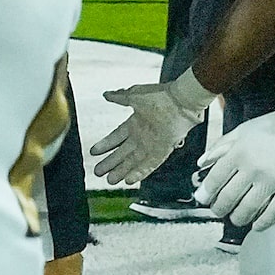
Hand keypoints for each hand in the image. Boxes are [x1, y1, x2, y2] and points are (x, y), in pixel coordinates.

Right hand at [89, 68, 211, 186]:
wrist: (181, 99)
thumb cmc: (161, 96)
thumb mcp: (134, 95)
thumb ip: (119, 97)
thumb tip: (106, 95)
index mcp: (135, 123)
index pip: (116, 137)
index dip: (105, 145)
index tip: (93, 151)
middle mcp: (142, 135)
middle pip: (123, 153)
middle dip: (110, 163)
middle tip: (97, 172)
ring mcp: (152, 144)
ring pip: (134, 161)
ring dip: (122, 171)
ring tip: (111, 180)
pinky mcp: (163, 150)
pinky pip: (150, 164)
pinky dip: (140, 172)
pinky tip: (130, 180)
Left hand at [196, 78, 274, 230]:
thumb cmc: (274, 128)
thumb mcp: (242, 131)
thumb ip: (220, 147)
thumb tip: (201, 164)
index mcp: (240, 152)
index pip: (215, 179)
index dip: (206, 193)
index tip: (203, 199)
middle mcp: (254, 168)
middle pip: (228, 197)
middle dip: (220, 208)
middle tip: (218, 211)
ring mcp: (273, 181)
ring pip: (248, 209)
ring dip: (238, 218)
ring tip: (236, 218)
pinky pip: (273, 214)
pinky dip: (262, 223)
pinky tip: (256, 225)